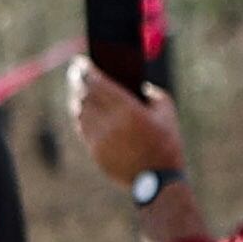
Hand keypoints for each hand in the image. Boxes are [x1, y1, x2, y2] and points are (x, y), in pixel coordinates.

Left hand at [66, 61, 184, 191]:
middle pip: (84, 96)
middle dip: (77, 81)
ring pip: (79, 112)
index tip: (80, 62)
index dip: (85, 70)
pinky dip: (80, 116)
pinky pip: (82, 128)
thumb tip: (136, 85)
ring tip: (79, 89)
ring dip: (77, 98)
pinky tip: (82, 110)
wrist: (158, 179)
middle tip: (76, 71)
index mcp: (128, 109)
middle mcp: (110, 123)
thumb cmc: (166, 142)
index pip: (97, 83)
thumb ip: (151, 92)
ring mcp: (100, 139)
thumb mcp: (166, 110)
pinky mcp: (95, 152)